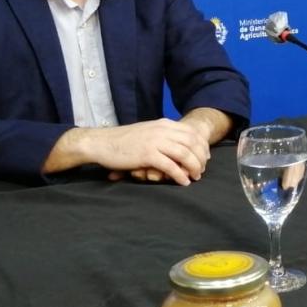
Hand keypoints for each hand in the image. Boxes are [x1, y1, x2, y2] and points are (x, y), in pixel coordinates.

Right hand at [48, 118, 211, 185]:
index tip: (204, 158)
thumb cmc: (124, 140)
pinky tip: (183, 182)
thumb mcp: (148, 131)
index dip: (202, 146)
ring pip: (185, 154)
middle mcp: (162, 130)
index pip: (192, 133)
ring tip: (195, 177)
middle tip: (201, 170)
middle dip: (201, 158)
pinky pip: (170, 166)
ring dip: (193, 167)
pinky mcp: (147, 155)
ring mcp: (155, 142)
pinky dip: (179, 175)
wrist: (102, 142)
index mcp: (164, 124)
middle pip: (192, 143)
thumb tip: (180, 146)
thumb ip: (164, 135)